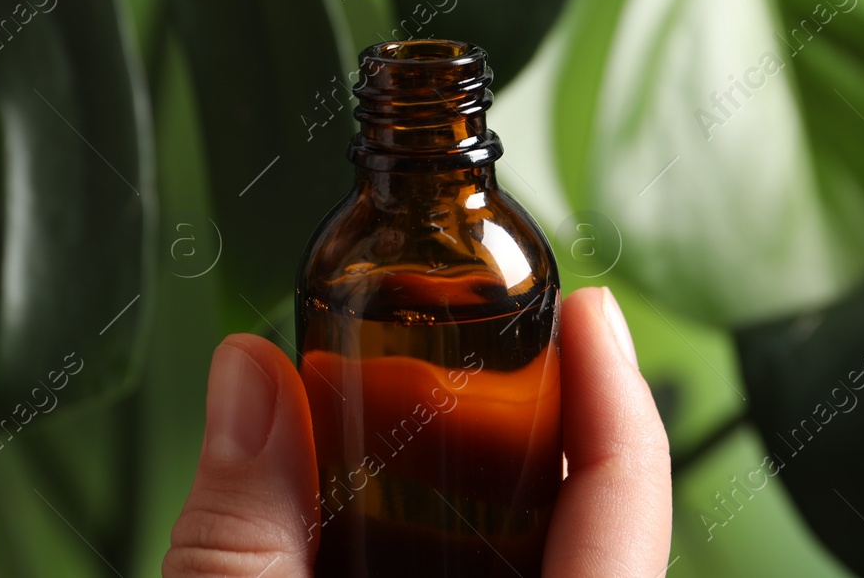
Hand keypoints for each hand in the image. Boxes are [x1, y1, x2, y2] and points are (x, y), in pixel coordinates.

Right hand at [164, 287, 672, 576]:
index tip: (591, 311)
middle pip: (588, 525)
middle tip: (453, 352)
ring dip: (470, 485)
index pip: (625, 511)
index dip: (618, 395)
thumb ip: (238, 532)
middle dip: (520, 423)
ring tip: (390, 420)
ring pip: (539, 563)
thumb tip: (248, 374)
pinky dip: (442, 543)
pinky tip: (374, 514)